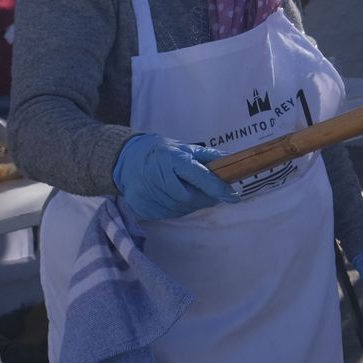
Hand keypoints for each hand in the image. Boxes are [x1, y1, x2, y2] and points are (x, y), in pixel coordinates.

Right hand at [111, 133, 240, 219]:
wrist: (127, 159)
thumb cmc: (162, 152)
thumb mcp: (186, 148)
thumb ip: (210, 157)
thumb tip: (235, 162)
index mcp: (171, 158)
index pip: (197, 176)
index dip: (216, 188)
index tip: (233, 197)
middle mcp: (156, 175)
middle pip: (189, 198)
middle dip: (205, 198)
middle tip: (212, 195)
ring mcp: (146, 192)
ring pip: (179, 209)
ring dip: (191, 205)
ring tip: (189, 192)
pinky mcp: (140, 205)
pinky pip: (167, 214)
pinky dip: (177, 209)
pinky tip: (174, 198)